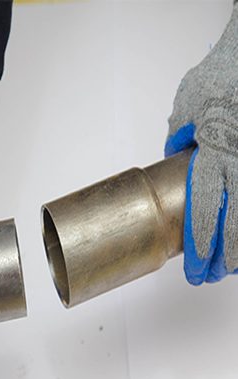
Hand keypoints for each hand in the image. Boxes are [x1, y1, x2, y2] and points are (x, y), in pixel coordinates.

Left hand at [165, 4, 237, 284]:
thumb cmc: (224, 73)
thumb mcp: (187, 105)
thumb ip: (179, 137)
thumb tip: (177, 156)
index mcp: (215, 155)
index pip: (205, 212)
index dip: (202, 245)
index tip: (196, 267)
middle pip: (236, 223)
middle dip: (225, 256)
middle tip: (211, 276)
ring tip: (232, 266)